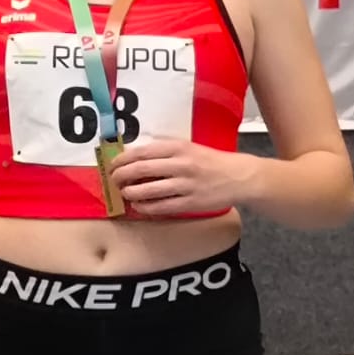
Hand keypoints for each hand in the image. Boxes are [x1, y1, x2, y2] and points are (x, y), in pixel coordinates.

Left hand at [110, 138, 257, 216]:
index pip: (141, 152)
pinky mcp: (190, 203)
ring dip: (130, 193)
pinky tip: (139, 206)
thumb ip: (165, 151)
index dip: (122, 160)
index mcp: (179, 148)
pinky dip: (145, 207)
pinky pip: (160, 206)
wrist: (240, 178)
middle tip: (115, 180)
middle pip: (140, 170)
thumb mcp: (190, 148)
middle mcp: (181, 165)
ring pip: (147, 190)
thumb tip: (135, 158)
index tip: (113, 165)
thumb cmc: (212, 162)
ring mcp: (186, 185)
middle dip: (121, 176)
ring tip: (125, 193)